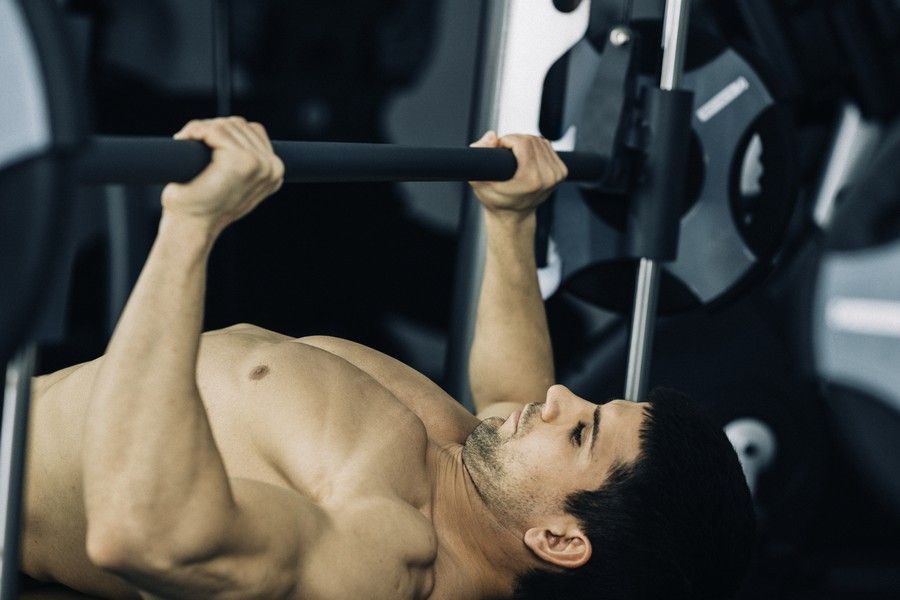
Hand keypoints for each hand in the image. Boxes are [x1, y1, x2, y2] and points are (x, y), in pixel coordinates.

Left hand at [161, 117, 284, 234]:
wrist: (191, 227)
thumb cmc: (205, 208)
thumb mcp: (235, 186)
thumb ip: (249, 167)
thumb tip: (248, 142)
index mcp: (274, 172)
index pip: (253, 131)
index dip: (224, 134)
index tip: (204, 147)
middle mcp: (272, 167)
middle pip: (239, 124)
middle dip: (211, 130)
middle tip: (191, 144)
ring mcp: (258, 163)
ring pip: (225, 125)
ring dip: (201, 131)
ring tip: (187, 144)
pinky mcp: (239, 161)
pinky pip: (215, 130)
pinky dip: (196, 130)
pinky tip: (183, 140)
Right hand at [469, 131, 567, 218]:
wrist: (514, 215)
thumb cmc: (495, 200)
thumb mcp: (478, 180)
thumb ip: (478, 155)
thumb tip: (492, 135)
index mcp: (530, 180)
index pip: (523, 142)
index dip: (507, 140)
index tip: (499, 150)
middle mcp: (547, 177)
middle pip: (531, 139)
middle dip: (515, 140)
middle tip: (505, 154)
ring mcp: (556, 175)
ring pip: (539, 141)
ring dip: (525, 143)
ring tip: (514, 158)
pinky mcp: (562, 172)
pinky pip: (547, 146)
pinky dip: (535, 148)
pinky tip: (526, 159)